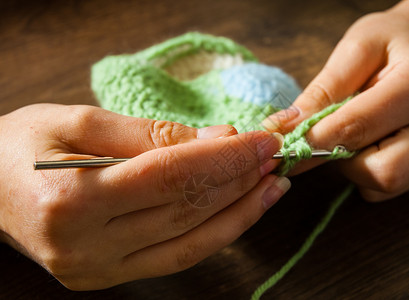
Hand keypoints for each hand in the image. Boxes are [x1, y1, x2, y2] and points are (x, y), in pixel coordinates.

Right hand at [0, 104, 288, 289]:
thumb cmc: (21, 146)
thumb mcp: (74, 120)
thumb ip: (147, 132)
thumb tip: (216, 139)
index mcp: (70, 200)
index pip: (171, 176)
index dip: (225, 157)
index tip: (262, 140)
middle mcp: (86, 246)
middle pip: (187, 210)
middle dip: (239, 180)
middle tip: (273, 155)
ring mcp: (99, 270)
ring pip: (191, 242)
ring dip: (239, 212)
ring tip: (272, 185)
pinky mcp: (109, 277)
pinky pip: (177, 257)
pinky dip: (216, 234)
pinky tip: (241, 210)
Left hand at [263, 5, 408, 200]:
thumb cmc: (390, 44)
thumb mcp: (355, 50)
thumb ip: (322, 92)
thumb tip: (284, 129)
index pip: (358, 128)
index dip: (314, 139)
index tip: (286, 141)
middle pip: (383, 172)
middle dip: (344, 160)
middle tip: (331, 134)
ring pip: (384, 185)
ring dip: (355, 166)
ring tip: (358, 132)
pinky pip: (389, 189)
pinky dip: (368, 172)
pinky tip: (373, 143)